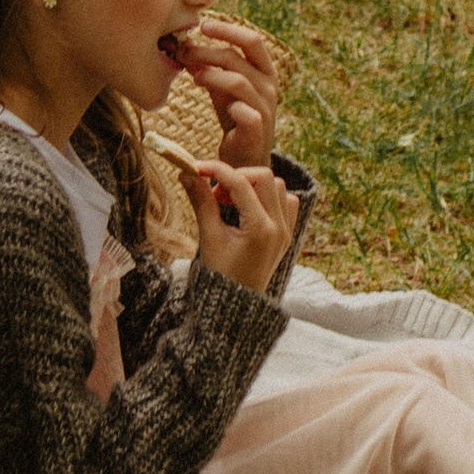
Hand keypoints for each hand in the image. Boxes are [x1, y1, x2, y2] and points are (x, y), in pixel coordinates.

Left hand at [173, 16, 283, 167]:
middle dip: (209, 51)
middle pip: (240, 56)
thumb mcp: (221, 88)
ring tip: (193, 77)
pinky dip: (227, 104)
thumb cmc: (234, 117)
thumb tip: (184, 46)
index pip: (252, 41)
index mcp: (264, 71)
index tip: (203, 26)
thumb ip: (208, 68)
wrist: (245, 157)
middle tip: (185, 52)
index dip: (228, 30)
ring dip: (211, 74)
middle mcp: (269, 86)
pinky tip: (210, 100)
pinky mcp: (257, 129)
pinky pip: (244, 111)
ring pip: (238, 81)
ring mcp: (265, 108)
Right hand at [185, 156, 295, 294]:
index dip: (217, 170)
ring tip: (230, 202)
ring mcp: (286, 230)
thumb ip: (201, 202)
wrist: (237, 304)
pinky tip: (248, 208)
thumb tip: (187, 174)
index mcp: (260, 229)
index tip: (197, 168)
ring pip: (278, 186)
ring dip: (253, 185)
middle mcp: (279, 228)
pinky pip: (286, 202)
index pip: (240, 183)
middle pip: (265, 177)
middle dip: (237, 176)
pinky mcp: (287, 233)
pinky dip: (268, 197)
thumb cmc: (220, 275)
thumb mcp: (209, 237)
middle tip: (216, 193)